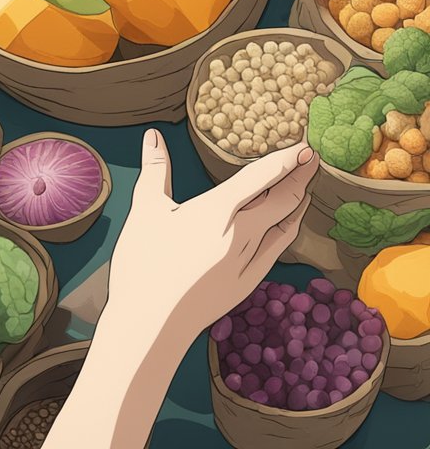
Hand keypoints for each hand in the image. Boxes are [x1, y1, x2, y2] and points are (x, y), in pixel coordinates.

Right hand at [44, 129, 317, 448]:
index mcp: (218, 210)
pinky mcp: (248, 280)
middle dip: (300, 177)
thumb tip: (153, 136)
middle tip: (313, 160)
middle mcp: (242, 232)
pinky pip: (277, 248)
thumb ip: (156, 170)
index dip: (286, 160)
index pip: (261, 177)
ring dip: (297, 202)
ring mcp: (249, 259)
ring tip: (305, 187)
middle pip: (281, 199)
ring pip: (284, 223)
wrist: (151, 320)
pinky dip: (288, 230)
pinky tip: (290, 224)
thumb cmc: (143, 263)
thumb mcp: (145, 210)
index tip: (305, 147)